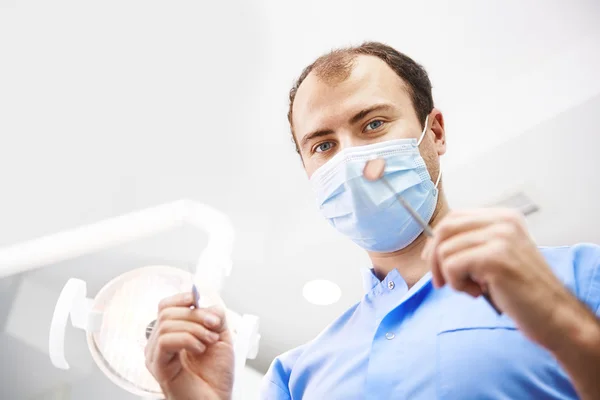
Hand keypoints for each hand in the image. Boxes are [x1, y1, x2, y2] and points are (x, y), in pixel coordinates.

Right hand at [145, 292, 233, 399]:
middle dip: (195, 314)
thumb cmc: (216, 376)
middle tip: (213, 326)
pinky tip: (199, 349)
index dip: (181, 298)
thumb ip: (215, 316)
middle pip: (166, 312)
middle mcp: (159, 343)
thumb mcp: (221, 336)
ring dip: (194, 328)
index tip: (198, 300)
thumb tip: (205, 303)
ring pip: (166, 324)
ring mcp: (156, 355)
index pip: (165, 306)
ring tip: (209, 341)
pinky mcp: (159, 367)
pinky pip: (165, 341)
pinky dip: (186, 339)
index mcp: (172, 334)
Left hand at [421, 208, 581, 349]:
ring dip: (450, 276)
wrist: (554, 315)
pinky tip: (478, 292)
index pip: (454, 217)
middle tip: (442, 282)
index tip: (430, 260)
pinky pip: (452, 266)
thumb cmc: (521, 290)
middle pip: (445, 229)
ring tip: (473, 288)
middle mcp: (503, 221)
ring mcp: (500, 237)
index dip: (436, 239)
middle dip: (434, 258)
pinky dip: (457, 284)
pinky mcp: (495, 258)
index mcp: (504, 217)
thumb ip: (471, 244)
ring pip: (445, 250)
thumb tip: (430, 246)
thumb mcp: (495, 256)